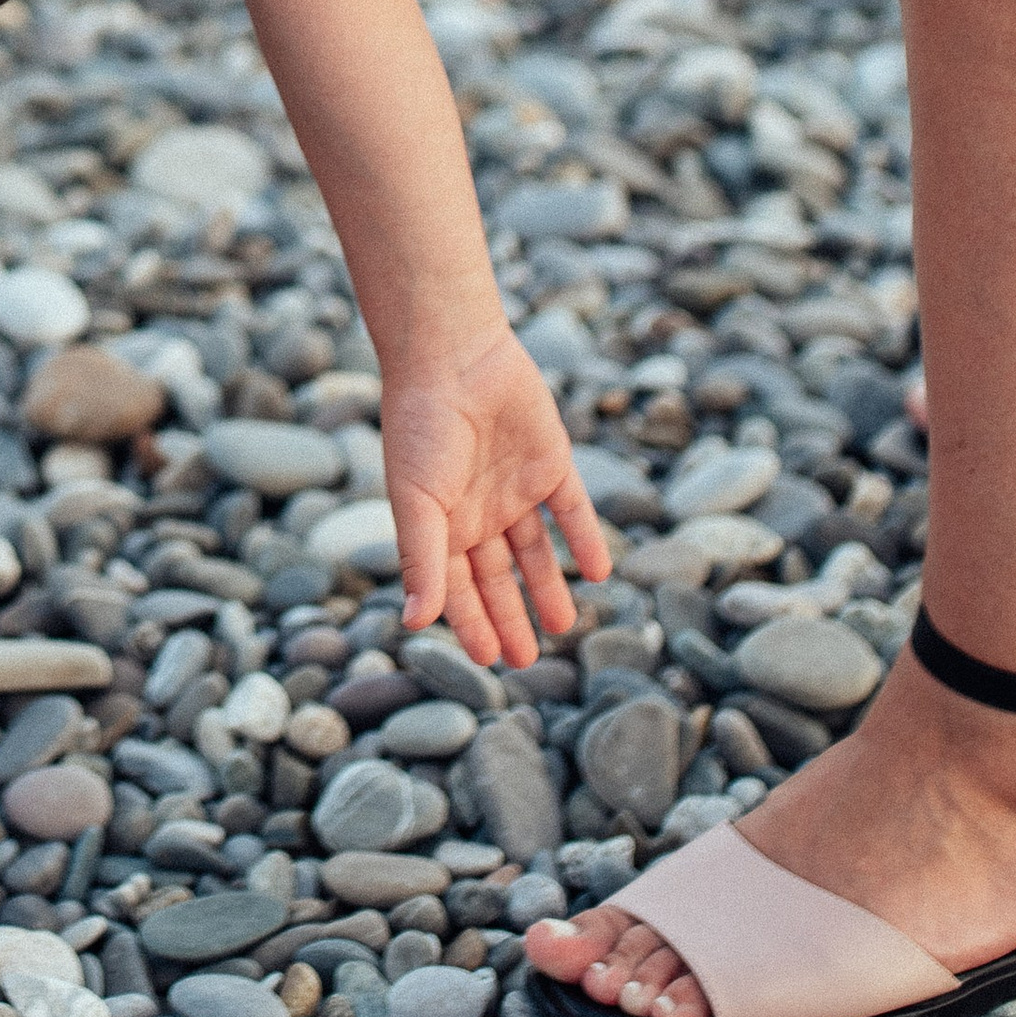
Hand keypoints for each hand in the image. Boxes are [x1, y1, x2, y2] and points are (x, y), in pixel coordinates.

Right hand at [380, 319, 612, 666]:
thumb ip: (421, 561)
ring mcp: (515, 488)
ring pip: (537, 551)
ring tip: (564, 625)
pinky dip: (585, 538)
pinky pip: (571, 509)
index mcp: (440, 523)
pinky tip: (601, 571)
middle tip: (527, 660)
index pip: (457, 586)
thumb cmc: (420, 427)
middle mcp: (478, 511)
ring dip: (550, 586)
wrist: (454, 356)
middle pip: (498, 576)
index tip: (490, 660)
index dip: (471, 622)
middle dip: (510, 616)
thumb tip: (414, 625)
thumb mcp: (416, 502)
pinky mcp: (550, 463)